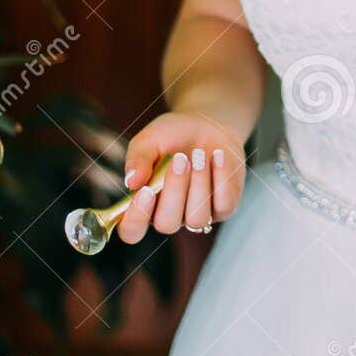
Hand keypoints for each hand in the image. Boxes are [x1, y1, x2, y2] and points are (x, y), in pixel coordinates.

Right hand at [117, 112, 245, 243]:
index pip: (132, 230)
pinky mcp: (225, 207)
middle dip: (174, 191)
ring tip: (199, 155)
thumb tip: (131, 182)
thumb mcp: (149, 140)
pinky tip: (217, 156)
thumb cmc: (172, 136)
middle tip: (180, 159)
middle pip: (167, 224)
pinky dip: (221, 179)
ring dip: (198, 184)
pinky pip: (224, 205)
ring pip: (197, 218)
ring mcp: (198, 215)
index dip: (136, 219)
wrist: (208, 125)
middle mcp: (170, 215)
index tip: (145, 191)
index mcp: (144, 204)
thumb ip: (137, 159)